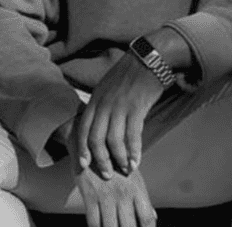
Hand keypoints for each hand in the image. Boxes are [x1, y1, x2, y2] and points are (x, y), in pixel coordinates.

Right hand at [74, 163, 156, 226]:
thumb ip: (141, 198)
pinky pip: (93, 222)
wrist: (91, 141)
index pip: (147, 220)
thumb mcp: (131, 175)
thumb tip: (153, 218)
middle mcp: (124, 193)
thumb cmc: (115, 161)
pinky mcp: (90, 195)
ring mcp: (106, 194)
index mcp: (137, 188)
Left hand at [76, 51, 164, 178]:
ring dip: (119, 159)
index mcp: (96, 98)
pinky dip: (134, 151)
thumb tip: (98, 123)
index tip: (84, 164)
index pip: (83, 128)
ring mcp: (120, 106)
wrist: (149, 58)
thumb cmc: (130, 72)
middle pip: (96, 139)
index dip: (82, 149)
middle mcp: (105, 104)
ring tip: (125, 169)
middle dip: (100, 160)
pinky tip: (136, 160)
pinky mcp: (137, 108)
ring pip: (114, 141)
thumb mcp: (107, 84)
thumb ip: (101, 103)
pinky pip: (133, 136)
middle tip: (106, 174)